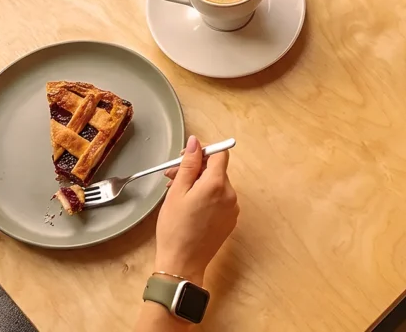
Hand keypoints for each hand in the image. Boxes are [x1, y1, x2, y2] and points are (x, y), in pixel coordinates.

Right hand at [153, 136, 238, 282]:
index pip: (219, 154)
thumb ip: (188, 164)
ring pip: (217, 185)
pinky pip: (220, 199)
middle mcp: (230, 195)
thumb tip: (195, 142)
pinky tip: (189, 205)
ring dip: (199, 183)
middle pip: (217, 170)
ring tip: (177, 192)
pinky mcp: (230, 220)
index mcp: (217, 185)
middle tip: (172, 176)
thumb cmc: (175, 228)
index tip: (186, 156)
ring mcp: (233, 209)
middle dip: (195, 169)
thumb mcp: (177, 191)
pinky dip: (206, 196)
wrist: (182, 263)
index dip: (203, 150)